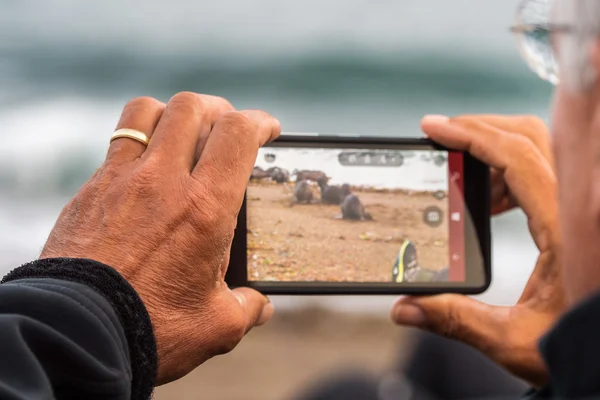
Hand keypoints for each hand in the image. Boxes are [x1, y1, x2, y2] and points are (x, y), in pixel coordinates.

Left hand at [40, 93, 280, 383]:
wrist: (76, 336)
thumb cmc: (151, 330)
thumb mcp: (216, 325)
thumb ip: (248, 308)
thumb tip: (261, 305)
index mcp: (204, 208)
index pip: (238, 135)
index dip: (260, 121)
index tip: (268, 129)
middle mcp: (162, 182)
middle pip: (191, 108)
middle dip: (218, 109)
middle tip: (227, 125)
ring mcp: (119, 180)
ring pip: (146, 112)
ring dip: (172, 113)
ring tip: (183, 131)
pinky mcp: (89, 191)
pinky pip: (116, 145)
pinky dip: (139, 144)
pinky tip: (146, 171)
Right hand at [392, 115, 563, 386]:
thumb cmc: (584, 343)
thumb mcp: (515, 340)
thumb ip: (456, 321)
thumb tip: (406, 308)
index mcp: (567, 230)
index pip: (516, 158)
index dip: (471, 135)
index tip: (434, 128)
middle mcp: (580, 209)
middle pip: (530, 137)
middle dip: (480, 129)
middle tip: (441, 137)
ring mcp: (582, 209)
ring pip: (539, 149)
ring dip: (494, 151)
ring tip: (460, 175)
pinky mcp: (578, 216)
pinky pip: (544, 172)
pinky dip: (510, 172)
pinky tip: (491, 201)